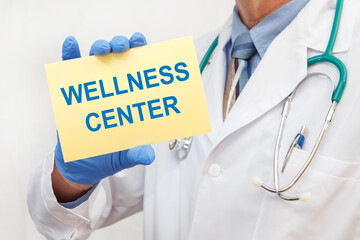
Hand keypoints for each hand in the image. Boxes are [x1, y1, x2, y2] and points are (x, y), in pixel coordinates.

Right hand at [56, 33, 153, 185]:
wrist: (83, 165)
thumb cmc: (109, 156)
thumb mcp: (125, 156)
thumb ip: (135, 154)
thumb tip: (147, 155)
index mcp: (132, 97)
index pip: (139, 69)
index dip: (141, 52)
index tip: (141, 43)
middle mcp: (115, 87)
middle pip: (119, 58)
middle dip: (121, 46)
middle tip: (121, 47)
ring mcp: (94, 87)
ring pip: (97, 59)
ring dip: (100, 48)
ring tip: (101, 49)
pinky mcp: (74, 93)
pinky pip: (70, 70)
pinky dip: (70, 56)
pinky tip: (71, 44)